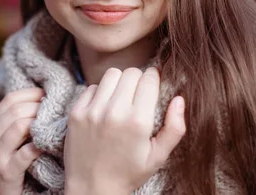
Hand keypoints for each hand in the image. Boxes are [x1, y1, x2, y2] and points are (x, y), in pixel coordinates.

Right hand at [0, 87, 44, 194]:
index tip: (48, 95)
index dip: (31, 94)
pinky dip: (39, 146)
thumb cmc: (3, 168)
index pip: (9, 99)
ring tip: (52, 124)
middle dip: (39, 106)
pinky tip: (47, 144)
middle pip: (16, 110)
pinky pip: (25, 153)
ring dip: (39, 122)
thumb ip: (13, 125)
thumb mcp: (1, 144)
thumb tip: (41, 102)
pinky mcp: (6, 171)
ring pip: (19, 126)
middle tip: (55, 109)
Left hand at [64, 67, 185, 194]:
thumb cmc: (128, 173)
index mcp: (138, 122)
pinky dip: (99, 93)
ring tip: (121, 97)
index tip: (154, 84)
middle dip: (138, 79)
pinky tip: (104, 108)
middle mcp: (114, 112)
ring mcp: (92, 111)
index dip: (154, 78)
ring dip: (119, 82)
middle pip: (131, 72)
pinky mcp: (76, 113)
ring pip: (111, 74)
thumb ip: (175, 127)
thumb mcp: (158, 156)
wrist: (91, 188)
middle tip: (138, 93)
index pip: (149, 79)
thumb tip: (179, 98)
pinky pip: (91, 87)